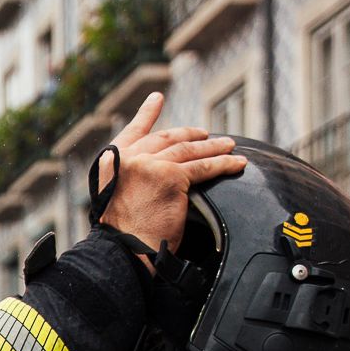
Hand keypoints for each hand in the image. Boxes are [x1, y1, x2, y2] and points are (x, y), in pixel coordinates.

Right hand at [93, 93, 245, 258]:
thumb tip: (153, 177)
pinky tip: (237, 163)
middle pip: (167, 139)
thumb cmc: (120, 236)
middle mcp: (130, 159)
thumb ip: (130, 180)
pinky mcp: (172, 177)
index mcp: (112, 163)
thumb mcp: (114, 199)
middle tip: (206, 134)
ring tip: (229, 146)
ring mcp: (151, 165)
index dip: (147, 114)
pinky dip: (224, 164)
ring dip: (213, 147)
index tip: (157, 98)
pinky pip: (204, 167)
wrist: (122, 251)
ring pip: (189, 151)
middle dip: (190, 134)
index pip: (133, 132)